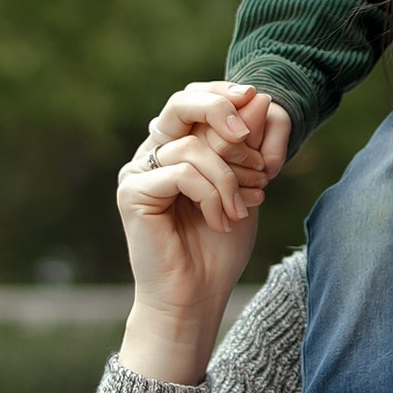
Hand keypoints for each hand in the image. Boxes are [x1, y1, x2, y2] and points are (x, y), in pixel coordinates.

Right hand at [115, 83, 288, 383]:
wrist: (197, 296)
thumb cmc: (218, 247)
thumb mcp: (244, 186)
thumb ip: (247, 144)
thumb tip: (260, 97)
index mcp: (176, 148)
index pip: (194, 100)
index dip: (223, 95)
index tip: (257, 99)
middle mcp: (153, 154)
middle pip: (181, 105)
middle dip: (221, 112)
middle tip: (251, 140)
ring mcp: (138, 172)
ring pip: (191, 147)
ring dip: (229, 177)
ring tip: (243, 208)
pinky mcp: (133, 193)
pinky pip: (182, 173)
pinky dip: (212, 195)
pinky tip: (221, 221)